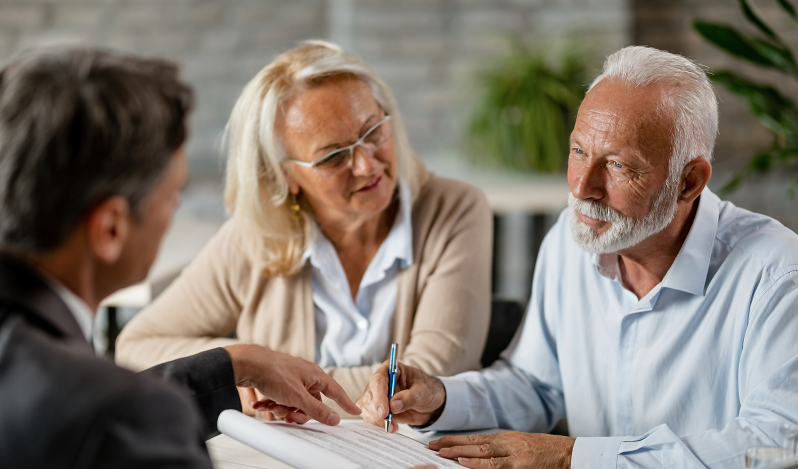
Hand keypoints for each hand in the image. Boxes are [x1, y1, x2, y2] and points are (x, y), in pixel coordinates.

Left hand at [224, 344, 360, 424]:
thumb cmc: (273, 373)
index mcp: (315, 375)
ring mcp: (291, 378)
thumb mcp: (298, 397)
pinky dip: (272, 404)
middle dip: (299, 412)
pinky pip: (281, 399)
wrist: (247, 364)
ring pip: (294, 403)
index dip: (346, 403)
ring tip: (271, 406)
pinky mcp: (278, 382)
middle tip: (290, 416)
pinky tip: (262, 404)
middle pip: (311, 402)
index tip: (356, 411)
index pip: (336, 391)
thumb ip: (317, 410)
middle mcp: (305, 375)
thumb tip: (334, 418)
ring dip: (283, 409)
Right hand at [357, 360, 445, 432]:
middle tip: (389, 423)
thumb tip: (393, 405)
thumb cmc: (428, 390)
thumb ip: (410, 397)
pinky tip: (390, 426)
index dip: (379, 397)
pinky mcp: (377, 408)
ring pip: (367, 407)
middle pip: (369, 396)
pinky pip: (370, 416)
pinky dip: (377, 424)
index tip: (384, 412)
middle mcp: (381, 381)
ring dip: (377, 420)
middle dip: (377, 412)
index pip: (378, 380)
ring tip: (393, 426)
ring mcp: (377, 395)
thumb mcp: (424, 392)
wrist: (430, 403)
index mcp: (391, 369)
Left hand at [429, 432, 574, 468]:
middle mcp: (507, 443)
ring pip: (481, 452)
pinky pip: (495, 465)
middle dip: (451, 445)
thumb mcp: (522, 447)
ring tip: (440, 453)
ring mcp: (514, 454)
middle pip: (473, 443)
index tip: (437, 443)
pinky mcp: (521, 464)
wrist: (572, 454)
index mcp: (506, 439)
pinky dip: (478, 464)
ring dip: (459, 452)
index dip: (455, 441)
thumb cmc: (548, 453)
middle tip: (431, 446)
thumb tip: (479, 455)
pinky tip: (464, 463)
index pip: (475, 438)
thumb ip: (502, 451)